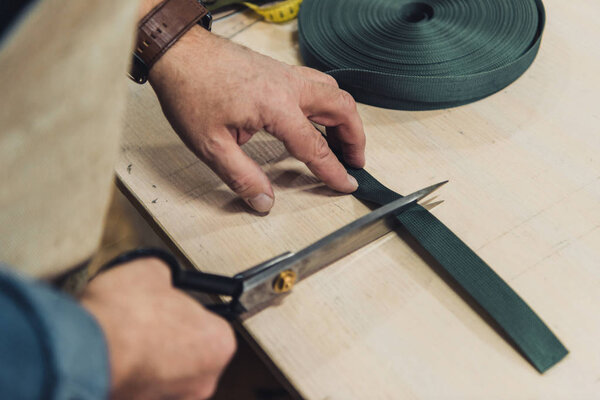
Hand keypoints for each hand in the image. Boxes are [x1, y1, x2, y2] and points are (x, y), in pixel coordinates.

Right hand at [80, 257, 235, 398]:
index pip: (209, 323)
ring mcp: (170, 399)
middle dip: (167, 337)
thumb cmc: (126, 316)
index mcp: (219, 344)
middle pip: (188, 352)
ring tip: (125, 336)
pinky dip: (128, 373)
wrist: (82, 351)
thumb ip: (165, 276)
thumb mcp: (152, 270)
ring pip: (163, 373)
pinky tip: (113, 354)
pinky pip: (139, 386)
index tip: (169, 303)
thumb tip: (159, 275)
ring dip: (148, 358)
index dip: (185, 309)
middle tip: (145, 318)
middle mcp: (202, 381)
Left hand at [148, 26, 365, 212]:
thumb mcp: (210, 144)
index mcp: (277, 107)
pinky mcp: (278, 69)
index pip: (316, 146)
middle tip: (355, 161)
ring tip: (342, 140)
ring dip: (344, 117)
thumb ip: (241, 176)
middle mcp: (289, 86)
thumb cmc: (190, 89)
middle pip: (342, 109)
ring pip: (333, 92)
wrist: (178, 51)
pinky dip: (327, 102)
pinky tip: (315, 116)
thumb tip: (263, 201)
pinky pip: (316, 83)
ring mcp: (285, 74)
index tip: (347, 184)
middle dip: (355, 138)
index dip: (334, 171)